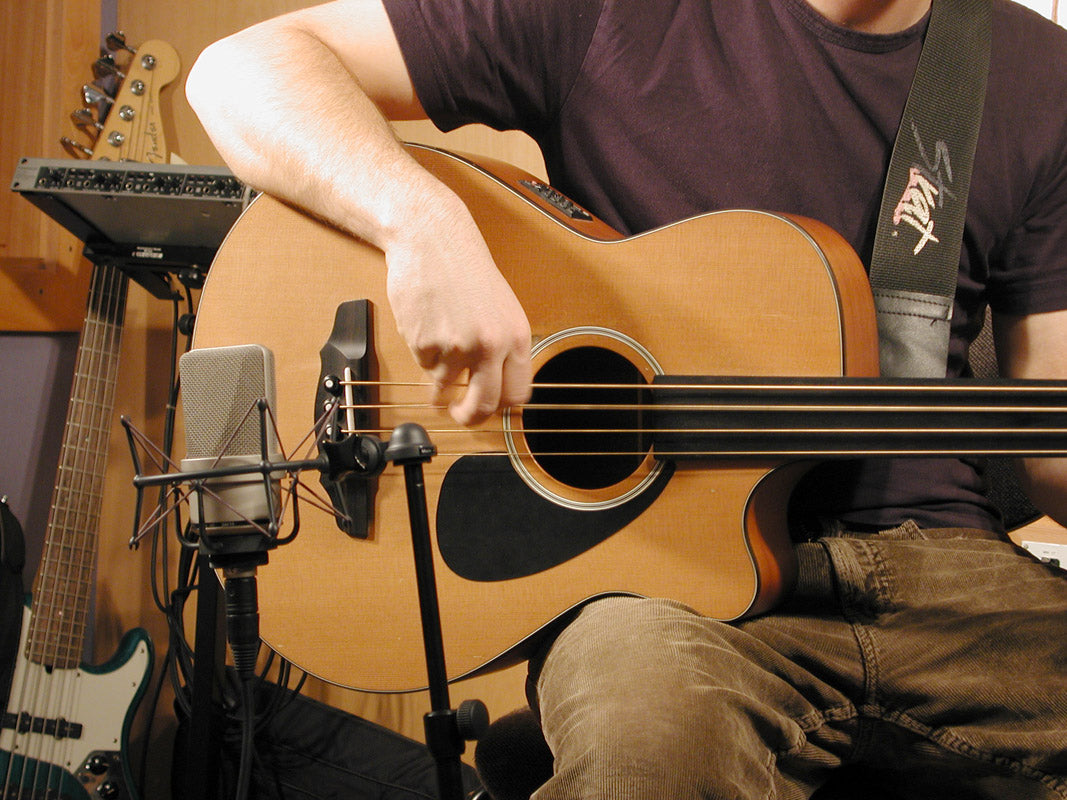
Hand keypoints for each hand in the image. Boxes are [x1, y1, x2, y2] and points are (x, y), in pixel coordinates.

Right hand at [384, 201, 531, 425]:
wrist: (432, 240)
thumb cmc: (465, 269)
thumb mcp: (501, 308)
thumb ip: (503, 348)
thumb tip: (498, 389)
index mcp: (516, 337)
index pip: (517, 394)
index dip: (500, 408)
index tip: (488, 408)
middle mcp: (490, 346)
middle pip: (483, 406)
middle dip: (468, 417)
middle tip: (459, 414)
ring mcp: (456, 347)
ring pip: (445, 388)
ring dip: (438, 383)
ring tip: (436, 353)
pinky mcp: (424, 343)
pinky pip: (423, 366)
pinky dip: (422, 354)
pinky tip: (426, 325)